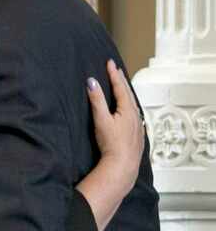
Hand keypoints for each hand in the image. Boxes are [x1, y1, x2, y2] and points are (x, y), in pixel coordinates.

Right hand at [78, 59, 144, 230]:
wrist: (122, 166)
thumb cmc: (111, 144)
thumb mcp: (101, 119)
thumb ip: (96, 100)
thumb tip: (92, 82)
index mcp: (128, 110)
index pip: (120, 87)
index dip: (114, 74)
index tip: (110, 63)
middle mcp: (135, 116)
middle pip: (128, 94)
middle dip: (121, 81)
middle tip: (116, 71)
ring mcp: (138, 126)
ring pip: (133, 105)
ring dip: (126, 94)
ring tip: (122, 88)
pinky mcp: (137, 135)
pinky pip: (135, 115)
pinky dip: (130, 107)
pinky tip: (128, 112)